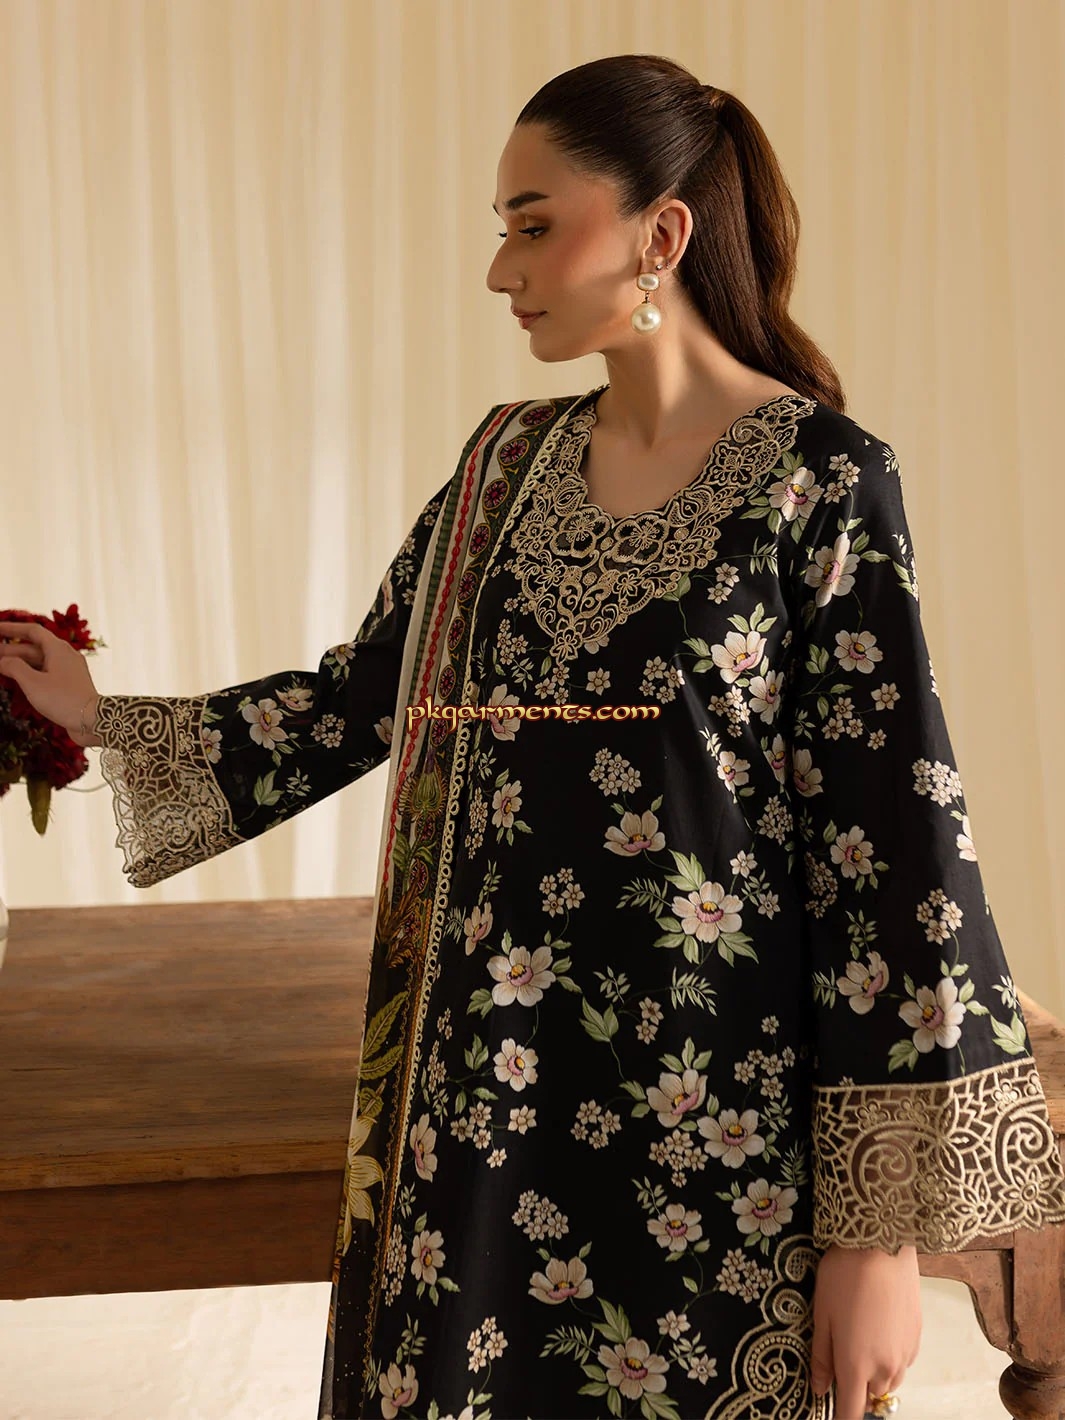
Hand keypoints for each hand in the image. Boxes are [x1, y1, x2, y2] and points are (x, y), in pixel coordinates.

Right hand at [0, 620, 100, 746]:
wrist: (93, 721)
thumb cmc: (63, 699)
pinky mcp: (69, 684)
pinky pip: (46, 673)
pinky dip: (30, 674)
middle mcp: (65, 655)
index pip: (32, 631)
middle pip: (33, 647)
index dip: (12, 629)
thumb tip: (3, 661)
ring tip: (0, 668)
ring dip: (19, 663)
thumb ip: (14, 667)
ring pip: (39, 661)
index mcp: (58, 648)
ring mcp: (68, 670)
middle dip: (10, 650)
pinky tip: (18, 680)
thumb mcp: (33, 682)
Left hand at [810, 1242, 920, 1418]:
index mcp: (857, 1365)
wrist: (882, 1244)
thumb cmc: (843, 1276)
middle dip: (856, 1388)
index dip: (842, 1418)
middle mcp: (886, 1367)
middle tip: (841, 1359)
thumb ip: (821, 1358)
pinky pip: (902, 1361)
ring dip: (874, 1374)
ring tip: (859, 1339)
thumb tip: (820, 1389)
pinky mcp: (917, 1337)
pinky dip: (889, 1356)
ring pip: (889, 1381)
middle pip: (871, 1397)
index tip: (834, 1413)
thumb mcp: (822, 1315)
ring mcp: (906, 1353)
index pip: (852, 1412)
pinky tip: (877, 1328)